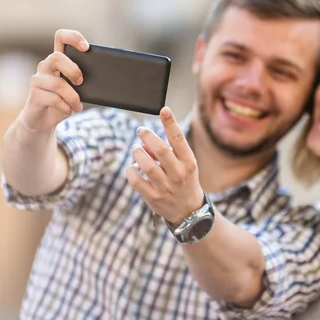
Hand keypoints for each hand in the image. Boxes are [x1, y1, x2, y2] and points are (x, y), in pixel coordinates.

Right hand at [18, 29, 88, 133]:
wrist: (43, 121)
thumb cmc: (63, 101)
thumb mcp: (77, 89)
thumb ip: (84, 80)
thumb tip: (106, 78)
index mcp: (58, 61)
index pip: (61, 38)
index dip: (73, 38)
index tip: (86, 47)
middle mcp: (45, 67)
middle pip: (56, 57)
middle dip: (73, 70)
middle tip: (81, 82)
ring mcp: (37, 80)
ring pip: (57, 84)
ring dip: (73, 97)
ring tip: (77, 106)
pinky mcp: (34, 96)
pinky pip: (54, 99)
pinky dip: (66, 107)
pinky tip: (69, 110)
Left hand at [126, 107, 203, 225]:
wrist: (188, 209)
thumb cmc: (184, 179)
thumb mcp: (184, 164)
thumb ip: (168, 151)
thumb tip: (145, 142)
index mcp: (188, 162)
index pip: (179, 139)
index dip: (170, 123)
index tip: (164, 110)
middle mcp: (179, 174)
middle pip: (160, 149)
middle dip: (147, 136)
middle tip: (140, 130)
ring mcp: (166, 187)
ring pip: (146, 164)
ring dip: (137, 153)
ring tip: (136, 149)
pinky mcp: (153, 197)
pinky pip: (135, 180)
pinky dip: (131, 170)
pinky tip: (133, 167)